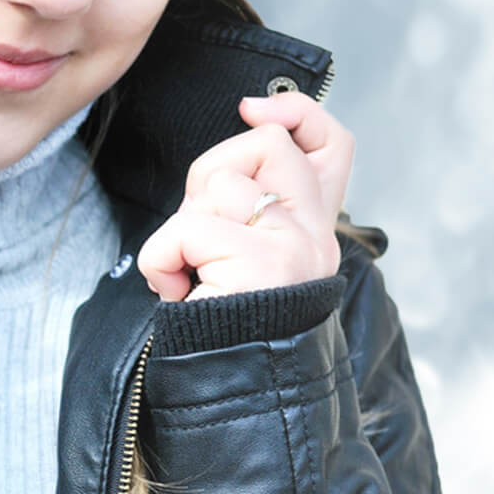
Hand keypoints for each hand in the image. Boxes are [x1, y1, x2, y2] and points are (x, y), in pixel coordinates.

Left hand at [137, 92, 354, 301]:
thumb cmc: (224, 319)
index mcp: (315, 227)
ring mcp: (293, 245)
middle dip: (211, 171)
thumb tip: (246, 119)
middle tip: (199, 231)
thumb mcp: (242, 251)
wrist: (232, 386)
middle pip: (267, 143)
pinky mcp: (261, 264)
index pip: (331, 142)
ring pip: (217, 185)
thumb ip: (247, 201)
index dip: (295, 110)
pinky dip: (162, 260)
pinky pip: (186, 230)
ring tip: (192, 272)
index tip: (250, 107)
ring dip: (181, 229)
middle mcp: (316, 233)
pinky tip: (177, 291)